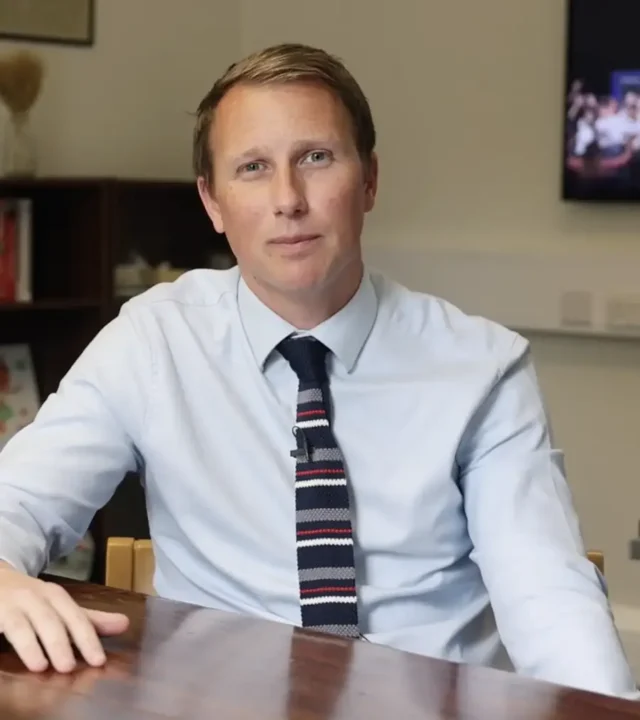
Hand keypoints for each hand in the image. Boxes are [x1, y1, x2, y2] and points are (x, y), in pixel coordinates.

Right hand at [0, 563, 128, 672]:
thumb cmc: (32, 599)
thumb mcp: (61, 607)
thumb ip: (89, 620)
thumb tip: (125, 624)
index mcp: (56, 596)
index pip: (76, 617)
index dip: (87, 638)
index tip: (98, 661)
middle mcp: (35, 597)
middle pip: (50, 620)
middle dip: (60, 642)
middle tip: (69, 667)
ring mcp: (11, 605)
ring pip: (21, 625)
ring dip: (31, 645)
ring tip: (41, 666)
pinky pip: (0, 626)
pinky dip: (8, 641)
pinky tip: (7, 654)